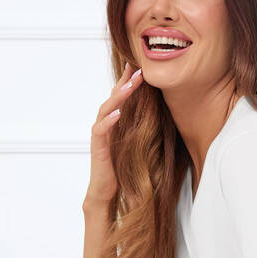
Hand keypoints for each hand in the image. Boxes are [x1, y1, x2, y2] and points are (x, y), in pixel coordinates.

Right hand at [86, 61, 144, 205]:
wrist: (106, 191)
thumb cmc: (121, 168)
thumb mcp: (135, 144)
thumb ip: (140, 129)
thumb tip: (159, 118)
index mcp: (113, 123)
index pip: (119, 97)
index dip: (127, 81)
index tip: (139, 66)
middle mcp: (104, 125)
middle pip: (112, 98)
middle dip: (125, 83)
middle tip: (138, 70)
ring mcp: (99, 135)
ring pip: (105, 110)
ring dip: (118, 97)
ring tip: (130, 87)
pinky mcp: (97, 148)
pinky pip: (101, 130)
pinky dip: (109, 121)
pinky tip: (119, 113)